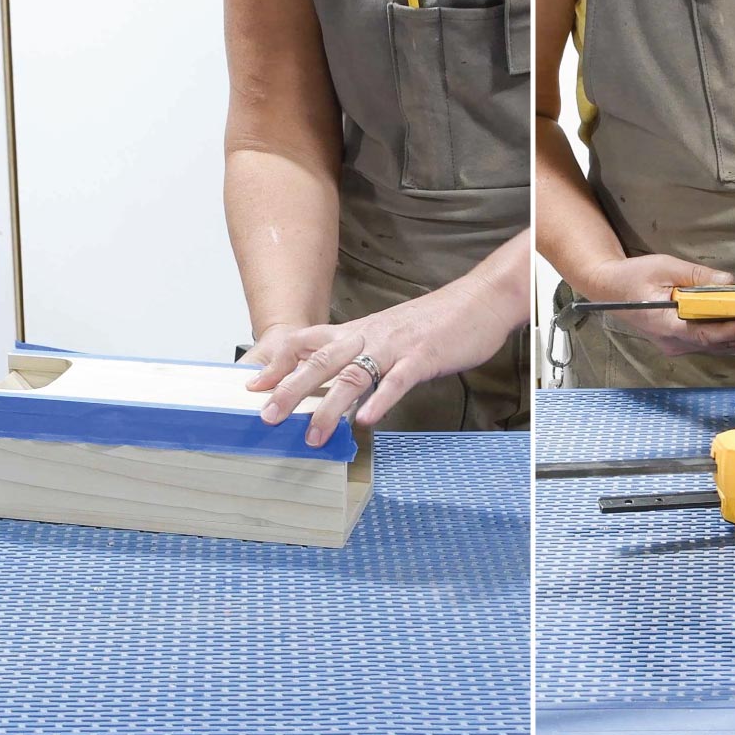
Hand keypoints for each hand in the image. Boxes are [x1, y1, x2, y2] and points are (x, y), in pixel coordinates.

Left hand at [247, 278, 513, 442]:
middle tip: (268, 416)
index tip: (252, 384)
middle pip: (321, 361)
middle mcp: (371, 336)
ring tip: (314, 435)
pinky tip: (368, 420)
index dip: (278, 362)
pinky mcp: (423, 358)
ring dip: (330, 407)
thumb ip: (364, 353)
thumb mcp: (391, 332)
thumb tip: (339, 380)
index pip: (307, 341)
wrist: (481, 300)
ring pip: (353, 376)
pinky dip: (382, 400)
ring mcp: (396, 347)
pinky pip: (398, 381)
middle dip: (291, 390)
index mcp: (360, 330)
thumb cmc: (437, 321)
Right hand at [578, 255, 734, 355]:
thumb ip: (697, 277)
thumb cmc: (632, 277)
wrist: (608, 289)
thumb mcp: (664, 267)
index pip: (704, 334)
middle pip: (714, 343)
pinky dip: (725, 332)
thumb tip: (728, 282)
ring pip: (713, 345)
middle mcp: (671, 342)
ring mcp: (674, 345)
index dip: (732, 329)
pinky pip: (706, 341)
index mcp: (664, 325)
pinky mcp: (677, 341)